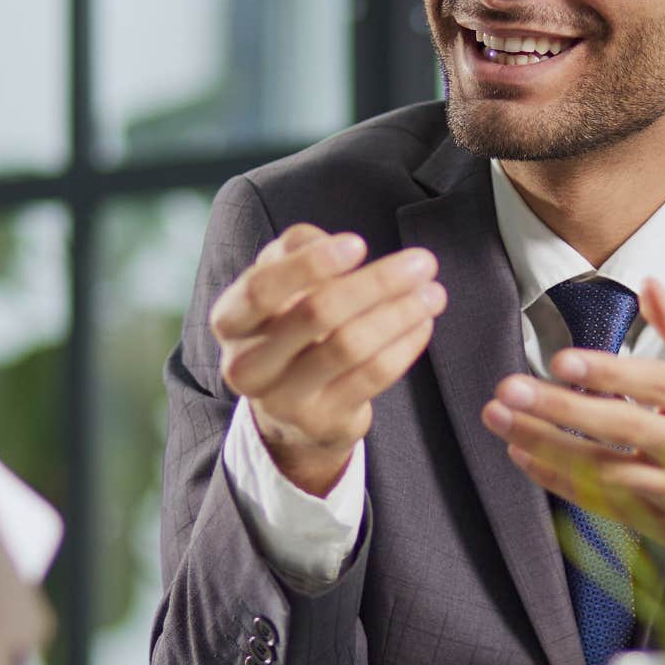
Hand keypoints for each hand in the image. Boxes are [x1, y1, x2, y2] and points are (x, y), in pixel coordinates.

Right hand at [210, 224, 447, 497]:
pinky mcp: (322, 422)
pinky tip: (423, 323)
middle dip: (376, 282)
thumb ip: (296, 249)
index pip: (262, 288)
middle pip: (315, 313)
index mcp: (231, 321)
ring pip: (350, 346)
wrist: (290, 410)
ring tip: (433, 292)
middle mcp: (247, 365)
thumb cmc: (288, 325)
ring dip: (400, 313)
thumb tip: (330, 242)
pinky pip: (372, 376)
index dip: (310, 264)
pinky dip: (404, 345)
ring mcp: (283, 399)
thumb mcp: (281, 282)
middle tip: (422, 262)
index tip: (359, 244)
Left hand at [480, 279, 664, 547]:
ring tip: (499, 418)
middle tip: (508, 389)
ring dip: (547, 446)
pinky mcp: (663, 524)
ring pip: (605, 471)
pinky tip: (519, 453)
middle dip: (561, 409)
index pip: (657, 386)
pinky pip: (602, 503)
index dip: (610, 373)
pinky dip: (558, 480)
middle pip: (624, 429)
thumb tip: (650, 283)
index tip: (561, 360)